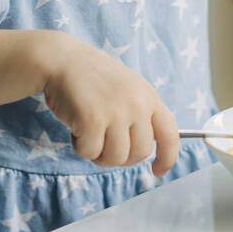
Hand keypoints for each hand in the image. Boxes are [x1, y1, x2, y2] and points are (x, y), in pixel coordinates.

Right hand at [33, 33, 179, 175]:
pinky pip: (90, 152)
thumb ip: (140, 115)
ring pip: (116, 158)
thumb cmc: (93, 77)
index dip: (167, 158)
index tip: (158, 171)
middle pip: (140, 153)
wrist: (63, 60)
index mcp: (150, 97)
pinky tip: (76, 128)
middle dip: (121, 157)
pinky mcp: (93, 121)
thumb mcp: (129, 89)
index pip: (170, 135)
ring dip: (99, 154)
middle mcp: (138, 105)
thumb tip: (142, 151)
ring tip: (88, 135)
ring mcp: (116, 113)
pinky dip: (80, 147)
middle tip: (104, 146)